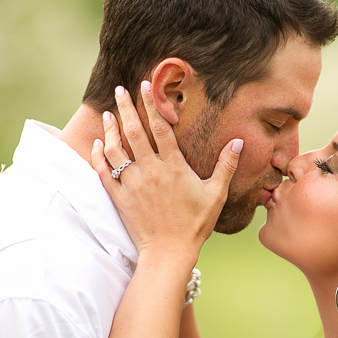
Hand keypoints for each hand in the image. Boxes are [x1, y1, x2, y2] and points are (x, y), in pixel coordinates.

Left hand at [90, 81, 242, 258]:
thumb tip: (238, 142)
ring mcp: (132, 184)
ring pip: (116, 149)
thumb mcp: (216, 194)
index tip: (145, 86)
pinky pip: (104, 171)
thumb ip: (226, 166)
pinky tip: (99, 143)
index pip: (160, 128)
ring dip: (111, 128)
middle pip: (133, 132)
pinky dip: (99, 155)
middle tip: (120, 89)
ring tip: (109, 113)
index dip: (152, 105)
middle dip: (126, 107)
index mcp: (174, 167)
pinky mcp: (119, 197)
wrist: (169, 252)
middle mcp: (150, 171)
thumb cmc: (195, 224)